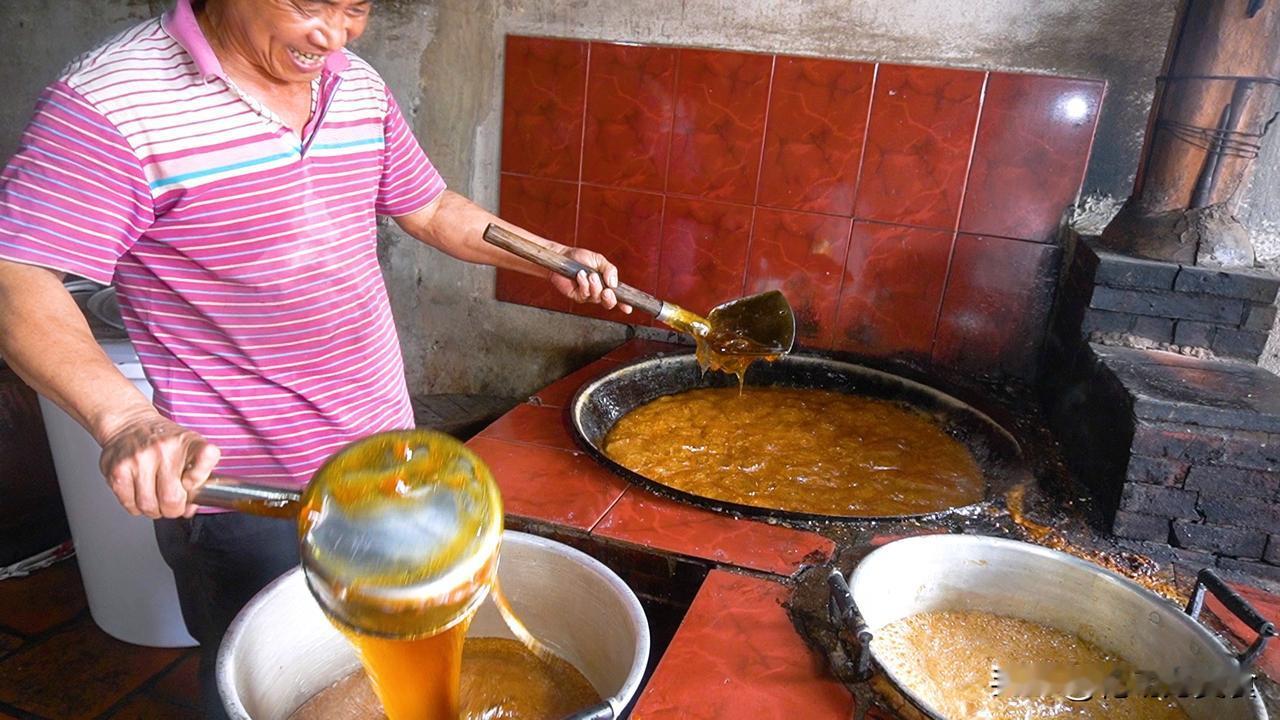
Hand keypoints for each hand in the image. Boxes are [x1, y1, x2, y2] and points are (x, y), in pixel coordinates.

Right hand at [97, 413, 220, 518]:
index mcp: (188, 442)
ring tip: (155, 499)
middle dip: (173, 509)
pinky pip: (129, 505)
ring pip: (148, 506)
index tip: (191, 484)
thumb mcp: (190, 449)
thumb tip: (188, 509)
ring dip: (153, 510)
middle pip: (172, 499)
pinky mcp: (118, 470)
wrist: (129, 423)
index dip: (200, 479)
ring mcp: (139, 459)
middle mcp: (164, 448)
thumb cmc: (164, 442)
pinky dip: (136, 507)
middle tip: (172, 503)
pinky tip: (139, 494)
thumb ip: (198, 478)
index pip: (208, 456)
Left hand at [552, 248, 632, 313]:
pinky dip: (583, 283)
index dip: (624, 304)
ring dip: (594, 286)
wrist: (563, 256)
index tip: (628, 308)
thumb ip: (610, 270)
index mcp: (606, 284)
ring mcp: (587, 295)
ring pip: (596, 297)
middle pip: (609, 303)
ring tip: (590, 274)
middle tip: (606, 290)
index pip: (618, 296)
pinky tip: (580, 275)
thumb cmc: (580, 258)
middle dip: (609, 298)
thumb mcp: (599, 260)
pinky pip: (584, 294)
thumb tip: (614, 283)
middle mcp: (598, 291)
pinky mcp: (577, 296)